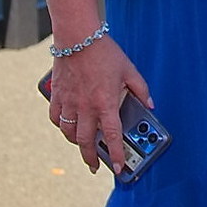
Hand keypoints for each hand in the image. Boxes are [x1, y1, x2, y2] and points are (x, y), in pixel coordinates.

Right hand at [45, 37, 150, 175]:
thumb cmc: (105, 53)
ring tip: (83, 146)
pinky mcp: (57, 96)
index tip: (119, 168)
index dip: (116, 155)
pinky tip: (67, 126)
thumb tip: (149, 104)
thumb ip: (141, 89)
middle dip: (91, 158)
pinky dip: (61, 126)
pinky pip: (56, 119)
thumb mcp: (130, 70)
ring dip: (77, 143)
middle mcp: (86, 107)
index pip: (111, 136)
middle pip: (86, 142)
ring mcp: (69, 103)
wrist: (78, 38)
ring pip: (69, 133)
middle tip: (96, 166)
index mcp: (105, 103)